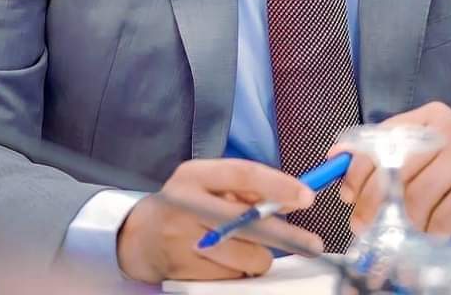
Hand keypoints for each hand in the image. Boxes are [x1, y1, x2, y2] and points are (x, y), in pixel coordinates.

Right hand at [116, 158, 322, 283]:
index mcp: (194, 175)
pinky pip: (233, 276)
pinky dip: (238, 271)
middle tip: (312, 244)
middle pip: (249, 221)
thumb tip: (288, 199)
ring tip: (245, 247)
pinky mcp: (185, 271)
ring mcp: (184, 240)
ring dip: (258, 256)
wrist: (138, 237)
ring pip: (247, 255)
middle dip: (286, 235)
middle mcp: (187, 203)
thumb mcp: (206, 183)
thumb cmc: (183, 204)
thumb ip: (243, 188)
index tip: (306, 197)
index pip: (243, 174)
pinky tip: (224, 260)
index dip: (278, 185)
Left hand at [334, 102, 450, 236]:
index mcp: (430, 116)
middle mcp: (450, 127)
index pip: (383, 137)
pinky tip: (428, 238)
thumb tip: (335, 157)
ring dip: (402, 224)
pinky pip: (440, 217)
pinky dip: (428, 234)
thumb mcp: (418, 163)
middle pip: (396, 166)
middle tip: (362, 226)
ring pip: (416, 195)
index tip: (346, 194)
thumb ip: (383, 158)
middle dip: (372, 202)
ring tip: (396, 238)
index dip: (359, 167)